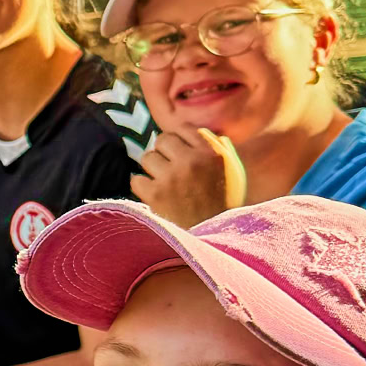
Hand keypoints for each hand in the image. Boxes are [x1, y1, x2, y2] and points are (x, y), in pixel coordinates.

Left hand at [130, 126, 245, 228]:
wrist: (212, 236)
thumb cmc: (221, 203)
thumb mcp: (229, 170)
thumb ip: (215, 148)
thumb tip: (195, 131)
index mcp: (211, 153)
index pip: (182, 128)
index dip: (177, 140)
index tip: (178, 152)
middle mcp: (191, 161)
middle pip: (162, 140)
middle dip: (163, 153)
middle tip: (168, 168)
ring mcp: (172, 177)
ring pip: (147, 158)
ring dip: (152, 170)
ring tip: (163, 183)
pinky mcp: (155, 194)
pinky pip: (136, 179)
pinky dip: (142, 188)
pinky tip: (154, 196)